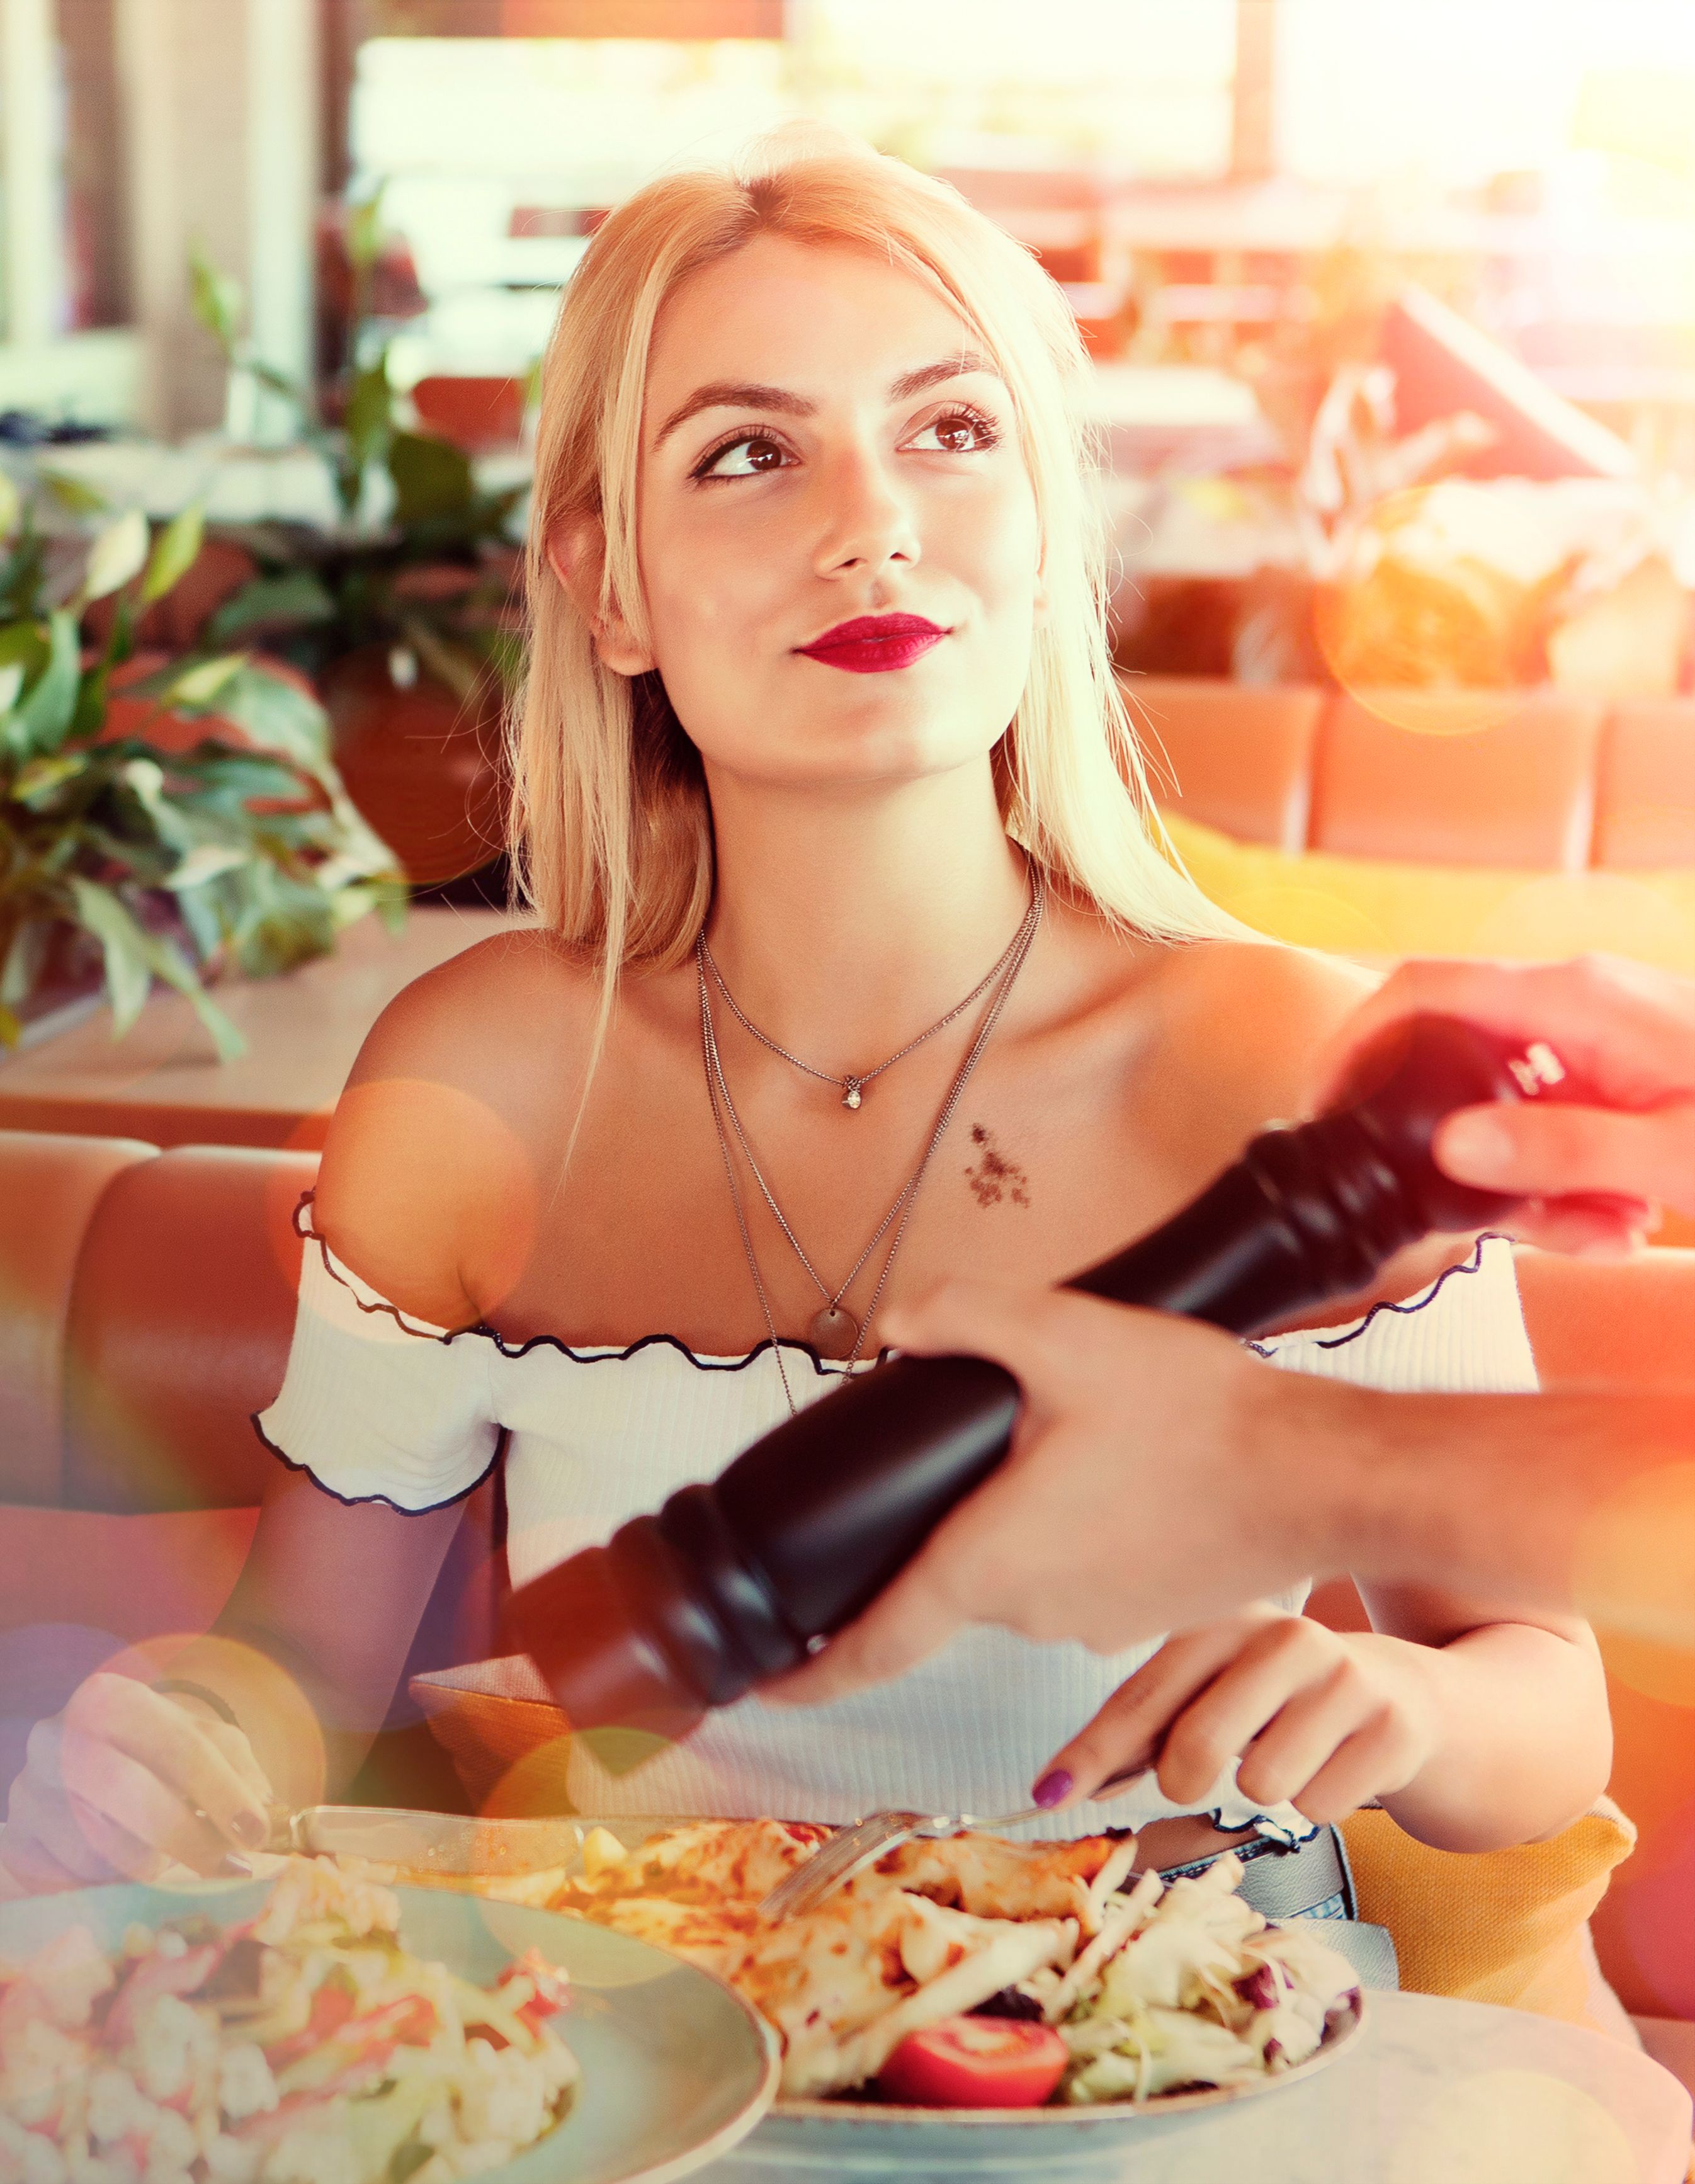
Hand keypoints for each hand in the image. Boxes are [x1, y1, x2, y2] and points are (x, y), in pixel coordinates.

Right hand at [0, 1674, 273, 1894]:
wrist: (72, 1777)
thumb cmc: (152, 1759)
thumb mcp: (199, 1747)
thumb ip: (236, 1770)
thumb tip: (267, 1814)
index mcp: (113, 1699)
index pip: (176, 1742)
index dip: (220, 1789)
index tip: (254, 1830)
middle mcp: (59, 1737)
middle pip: (130, 1790)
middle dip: (188, 1835)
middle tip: (230, 1867)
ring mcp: (29, 1791)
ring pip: (101, 1844)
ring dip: (147, 1863)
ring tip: (166, 1859)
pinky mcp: (15, 1843)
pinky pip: (73, 1878)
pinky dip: (108, 1882)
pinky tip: (118, 1869)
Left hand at [762, 1281, 1350, 1707]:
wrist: (1319, 1474)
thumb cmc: (1197, 1413)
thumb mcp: (1065, 1334)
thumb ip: (966, 1317)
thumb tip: (896, 1322)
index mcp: (990, 1562)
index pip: (874, 1643)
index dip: (810, 1674)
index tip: (765, 1689)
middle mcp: (1033, 1613)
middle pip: (952, 1580)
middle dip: (946, 1527)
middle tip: (981, 1452)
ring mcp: (1094, 1625)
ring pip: (1021, 1573)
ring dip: (1023, 1522)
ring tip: (1072, 1445)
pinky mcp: (1145, 1616)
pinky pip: (1080, 1577)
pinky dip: (1077, 1533)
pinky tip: (1119, 1473)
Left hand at [1032, 1606, 1439, 1827]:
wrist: (1405, 1694)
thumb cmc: (1284, 1699)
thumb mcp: (1214, 1693)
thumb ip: (1143, 1734)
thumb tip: (1061, 1786)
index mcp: (1223, 1622)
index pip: (1141, 1695)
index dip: (1092, 1752)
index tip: (1046, 1795)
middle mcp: (1283, 1636)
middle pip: (1197, 1745)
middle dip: (1183, 1781)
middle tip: (1193, 1777)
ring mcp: (1344, 1676)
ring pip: (1264, 1783)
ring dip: (1267, 1789)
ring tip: (1289, 1753)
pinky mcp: (1394, 1726)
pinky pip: (1323, 1805)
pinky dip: (1321, 1801)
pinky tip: (1337, 1762)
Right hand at [1320, 956, 1694, 1251]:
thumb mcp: (1673, 1154)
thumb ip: (1560, 1151)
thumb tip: (1450, 1149)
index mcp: (1578, 999)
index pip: (1426, 990)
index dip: (1356, 1039)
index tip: (1320, 1103)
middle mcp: (1578, 1003)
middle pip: (1464, 1068)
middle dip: (1472, 1158)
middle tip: (1493, 1225)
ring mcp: (1598, 1033)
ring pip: (1514, 1110)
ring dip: (1540, 1184)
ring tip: (1607, 1231)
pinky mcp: (1617, 1065)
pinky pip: (1559, 1119)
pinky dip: (1574, 1176)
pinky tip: (1624, 1215)